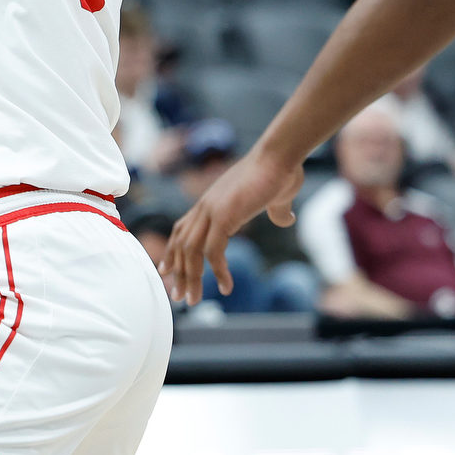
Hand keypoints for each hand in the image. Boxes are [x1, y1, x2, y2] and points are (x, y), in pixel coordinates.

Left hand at [161, 147, 303, 303]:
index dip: (172, 253)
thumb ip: (276, 211)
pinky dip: (217, 271)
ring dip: (191, 278)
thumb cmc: (280, 172)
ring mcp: (212, 211)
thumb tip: (286, 219)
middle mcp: (204, 208)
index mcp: (209, 204)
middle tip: (178, 296)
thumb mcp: (275, 198)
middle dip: (177, 273)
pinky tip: (226, 287)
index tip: (167, 272)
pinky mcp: (224, 216)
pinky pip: (213, 251)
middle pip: (180, 246)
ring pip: (191, 252)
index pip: (180, 232)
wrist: (280, 155)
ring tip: (193, 300)